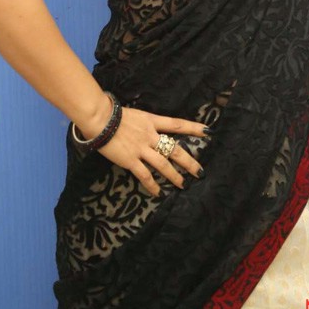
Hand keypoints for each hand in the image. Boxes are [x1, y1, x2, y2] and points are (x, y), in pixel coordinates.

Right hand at [91, 107, 208, 196]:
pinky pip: (145, 175)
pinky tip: (159, 193)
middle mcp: (150, 135)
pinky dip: (153, 185)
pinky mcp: (131, 160)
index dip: (194, 128)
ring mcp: (141, 148)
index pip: (177, 124)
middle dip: (189, 161)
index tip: (208, 132)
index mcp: (152, 121)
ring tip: (183, 184)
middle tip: (200, 172)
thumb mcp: (136, 115)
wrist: (100, 120)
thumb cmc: (114, 114)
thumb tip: (153, 130)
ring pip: (163, 164)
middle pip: (175, 149)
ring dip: (174, 176)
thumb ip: (146, 123)